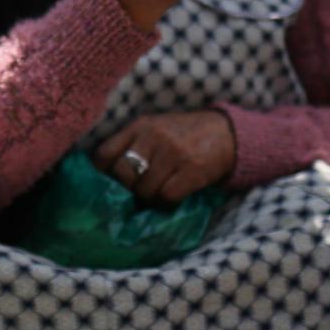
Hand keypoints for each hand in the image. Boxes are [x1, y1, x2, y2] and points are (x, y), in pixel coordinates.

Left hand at [94, 111, 236, 204]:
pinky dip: (166, 203)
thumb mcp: (156, 128)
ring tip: (157, 194)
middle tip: (136, 193)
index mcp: (141, 125)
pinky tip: (171, 199)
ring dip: (149, 199)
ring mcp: (174, 153)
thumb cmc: (185, 134)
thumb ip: (132, 144)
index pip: (105, 153)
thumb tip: (107, 177)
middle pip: (123, 175)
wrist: (227, 133)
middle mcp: (155, 136)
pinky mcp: (192, 170)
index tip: (108, 183)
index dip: (102, 174)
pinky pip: (166, 197)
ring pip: (144, 189)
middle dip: (128, 190)